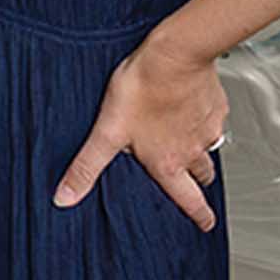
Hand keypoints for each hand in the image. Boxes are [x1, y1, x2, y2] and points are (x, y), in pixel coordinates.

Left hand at [54, 31, 229, 231]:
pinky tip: (189, 108)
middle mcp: (193, 149)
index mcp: (169, 162)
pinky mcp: (214, 104)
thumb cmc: (143, 89)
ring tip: (189, 146)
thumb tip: (65, 197)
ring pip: (209, 148)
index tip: (205, 224)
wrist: (175, 54)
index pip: (189, 200)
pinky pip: (213, 119)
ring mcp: (207, 126)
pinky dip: (203, 120)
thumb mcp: (106, 132)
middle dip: (200, 183)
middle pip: (203, 175)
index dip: (198, 216)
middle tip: (197, 186)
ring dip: (201, 151)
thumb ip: (86, 166)